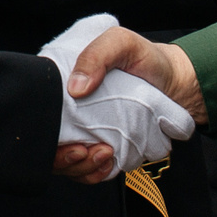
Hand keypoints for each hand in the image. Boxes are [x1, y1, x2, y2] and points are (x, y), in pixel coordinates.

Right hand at [39, 15, 192, 176]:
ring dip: (81, 167)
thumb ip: (96, 56)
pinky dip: (94, 173)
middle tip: (86, 151)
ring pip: (65, 162)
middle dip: (63, 158)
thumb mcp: (122, 43)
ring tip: (106, 153)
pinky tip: (108, 163)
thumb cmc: (146, 59)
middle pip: (48, 143)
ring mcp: (83, 131)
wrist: (176, 84)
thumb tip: (74, 88)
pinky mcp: (99, 148)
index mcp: (63, 84)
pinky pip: (86, 171)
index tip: (71, 139)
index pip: (39, 111)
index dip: (45, 131)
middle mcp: (68, 110)